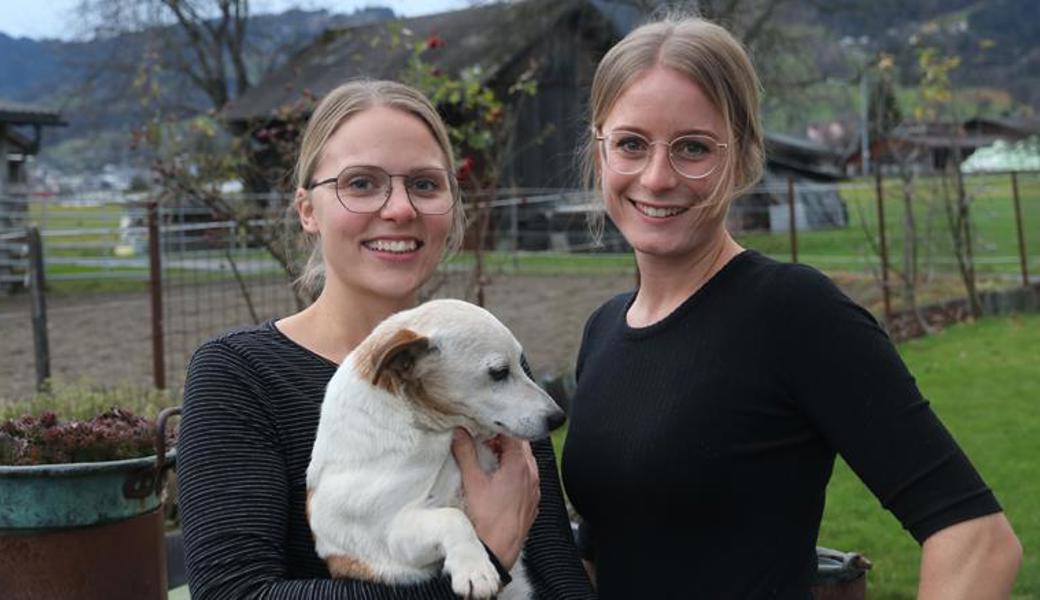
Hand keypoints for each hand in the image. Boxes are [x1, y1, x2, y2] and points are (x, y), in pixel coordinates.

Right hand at [451, 429, 539, 569]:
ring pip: (525, 462)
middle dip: (503, 440)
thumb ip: (466, 453)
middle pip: (521, 446)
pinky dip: (515, 473)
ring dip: (509, 457)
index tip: (483, 427)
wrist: (498, 550)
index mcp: (519, 464)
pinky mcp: (532, 502)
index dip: (497, 427)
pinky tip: (499, 481)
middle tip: (484, 442)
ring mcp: (534, 489)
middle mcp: (532, 474)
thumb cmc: (486, 518)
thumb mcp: (472, 481)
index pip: (513, 432)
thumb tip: (459, 432)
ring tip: (489, 460)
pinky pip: (527, 479)